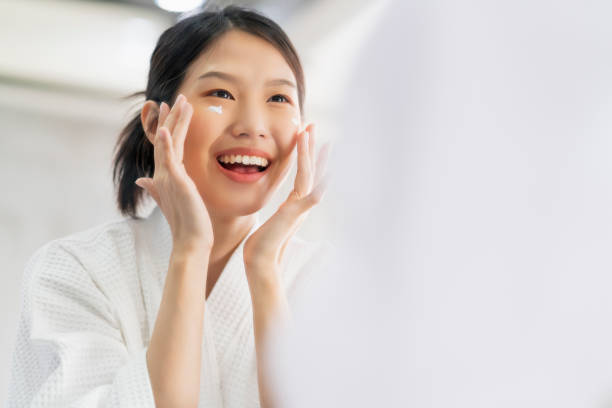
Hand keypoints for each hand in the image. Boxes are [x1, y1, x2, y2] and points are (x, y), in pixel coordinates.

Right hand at [135, 94, 213, 251]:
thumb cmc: (187, 224)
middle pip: (166, 141)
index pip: (166, 147)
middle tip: (174, 99)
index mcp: (166, 178)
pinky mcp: (175, 183)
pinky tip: (164, 130)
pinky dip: (165, 144)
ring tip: (178, 103)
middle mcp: (164, 175)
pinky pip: (168, 160)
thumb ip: (156, 189)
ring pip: (169, 144)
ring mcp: (168, 178)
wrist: (191, 241)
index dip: (167, 128)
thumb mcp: (172, 201)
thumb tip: (141, 180)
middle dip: (170, 119)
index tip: (168, 111)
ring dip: (173, 122)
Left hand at [243, 123, 330, 281]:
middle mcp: (302, 204)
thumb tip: (279, 207)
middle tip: (312, 124)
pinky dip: (320, 183)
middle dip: (311, 146)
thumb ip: (280, 212)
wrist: (261, 263)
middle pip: (311, 169)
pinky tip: (327, 172)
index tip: (305, 135)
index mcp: (296, 204)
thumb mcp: (271, 222)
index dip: (306, 154)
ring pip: (309, 176)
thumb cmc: (261, 246)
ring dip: (310, 153)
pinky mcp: (297, 214)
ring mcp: (301, 209)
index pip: (304, 173)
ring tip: (308, 133)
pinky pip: (312, 195)